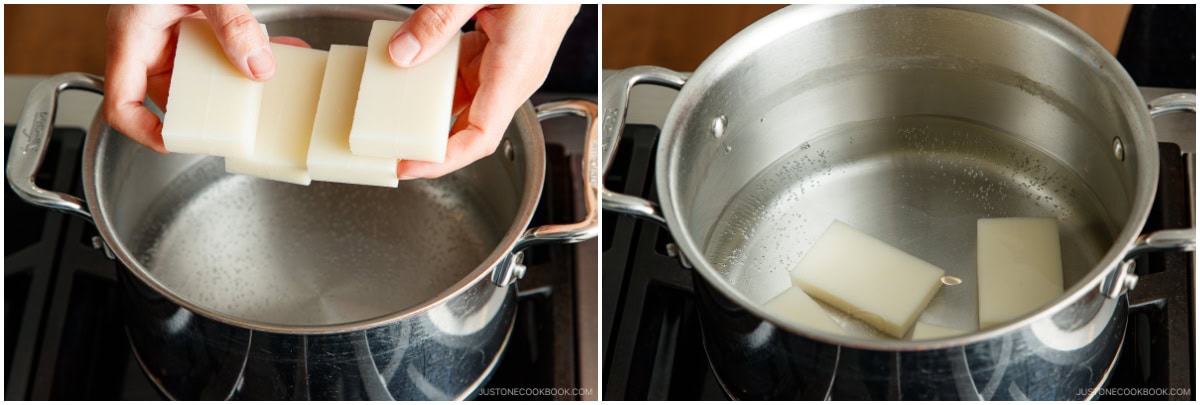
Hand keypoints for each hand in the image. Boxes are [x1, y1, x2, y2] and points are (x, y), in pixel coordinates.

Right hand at [104, 5, 306, 151]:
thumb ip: (231, 24)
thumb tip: (260, 66)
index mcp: (132, 40)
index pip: (122, 104)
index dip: (145, 131)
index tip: (179, 141)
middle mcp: (151, 41)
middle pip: (174, 94)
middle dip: (214, 106)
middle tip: (248, 117)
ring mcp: (175, 32)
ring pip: (206, 73)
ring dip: (242, 79)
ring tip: (276, 86)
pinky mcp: (198, 21)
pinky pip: (225, 46)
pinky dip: (253, 50)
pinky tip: (284, 50)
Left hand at [388, 4, 579, 178]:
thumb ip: (439, 20)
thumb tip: (402, 53)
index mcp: (516, 70)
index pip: (481, 137)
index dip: (442, 160)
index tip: (408, 166)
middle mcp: (516, 75)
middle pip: (469, 123)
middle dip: (427, 136)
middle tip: (387, 138)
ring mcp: (511, 64)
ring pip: (466, 98)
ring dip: (431, 103)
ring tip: (393, 103)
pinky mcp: (504, 50)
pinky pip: (469, 74)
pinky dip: (440, 75)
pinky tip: (416, 63)